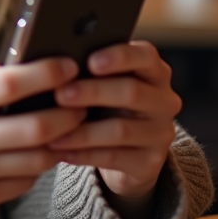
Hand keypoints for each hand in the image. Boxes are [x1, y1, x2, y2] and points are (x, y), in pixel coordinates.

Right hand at [0, 51, 86, 218]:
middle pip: (35, 127)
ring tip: (65, 127)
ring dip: (60, 141)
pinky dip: (37, 166)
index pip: (10, 84)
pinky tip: (36, 151)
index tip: (67, 66)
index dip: (46, 74)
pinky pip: (23, 182)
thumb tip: (6, 60)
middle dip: (69, 112)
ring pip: (36, 159)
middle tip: (81, 101)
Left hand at [48, 40, 180, 201]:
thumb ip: (90, 69)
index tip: (90, 60)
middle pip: (132, 91)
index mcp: (154, 71)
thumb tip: (53, 62)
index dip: (120, 56)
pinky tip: (61, 149)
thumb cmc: (108, 103)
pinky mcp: (150, 163)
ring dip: (83, 130)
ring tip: (53, 130)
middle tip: (60, 94)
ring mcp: (160, 134)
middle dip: (93, 92)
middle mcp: (164, 101)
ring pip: (121, 129)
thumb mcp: (106, 82)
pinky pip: (114, 157)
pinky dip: (84, 153)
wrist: (128, 150)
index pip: (146, 55)